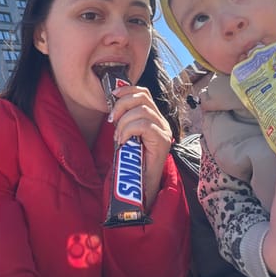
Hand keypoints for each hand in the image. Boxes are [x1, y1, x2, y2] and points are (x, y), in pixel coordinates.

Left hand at [111, 85, 171, 209]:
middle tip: (112, 121)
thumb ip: (123, 120)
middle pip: (143, 97)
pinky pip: (143, 125)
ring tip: (118, 137)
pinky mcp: (162, 140)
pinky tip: (123, 142)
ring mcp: (163, 130)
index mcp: (153, 118)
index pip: (143, 93)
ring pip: (142, 110)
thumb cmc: (131, 163)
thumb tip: (112, 104)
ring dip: (123, 122)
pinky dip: (128, 130)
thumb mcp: (125, 135)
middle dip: (122, 105)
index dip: (127, 90)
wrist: (140, 187)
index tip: (112, 96)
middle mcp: (161, 121)